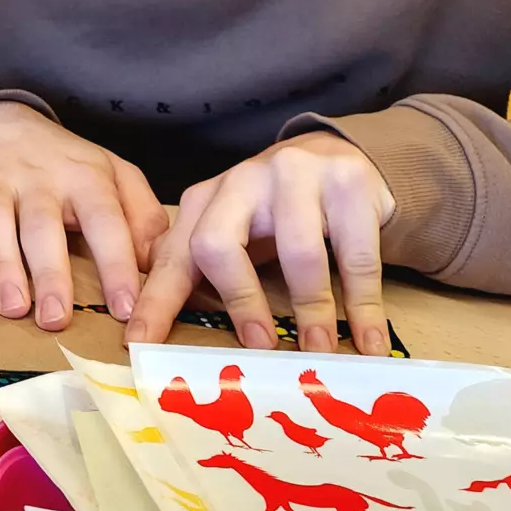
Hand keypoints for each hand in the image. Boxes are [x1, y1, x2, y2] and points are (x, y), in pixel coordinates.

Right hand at [0, 102, 166, 330]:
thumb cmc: (65, 164)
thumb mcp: (114, 173)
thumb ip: (143, 215)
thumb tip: (157, 265)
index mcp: (84, 176)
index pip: (105, 221)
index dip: (116, 265)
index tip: (126, 309)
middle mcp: (37, 178)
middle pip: (44, 226)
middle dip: (51, 272)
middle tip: (57, 319)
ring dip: (3, 267)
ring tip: (14, 308)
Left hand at [125, 131, 394, 356]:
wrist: (340, 157)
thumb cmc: (277, 211)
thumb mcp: (235, 232)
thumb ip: (205, 272)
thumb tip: (171, 336)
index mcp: (205, 199)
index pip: (174, 257)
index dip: (156, 302)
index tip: (141, 345)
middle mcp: (242, 181)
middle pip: (219, 244)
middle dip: (238, 302)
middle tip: (259, 348)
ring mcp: (296, 175)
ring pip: (298, 253)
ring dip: (311, 312)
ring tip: (319, 354)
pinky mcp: (348, 181)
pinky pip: (356, 256)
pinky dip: (363, 306)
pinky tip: (369, 341)